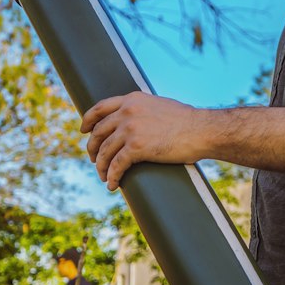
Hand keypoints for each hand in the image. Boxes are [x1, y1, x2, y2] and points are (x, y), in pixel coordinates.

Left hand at [81, 93, 202, 188]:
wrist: (201, 130)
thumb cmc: (188, 122)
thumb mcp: (160, 106)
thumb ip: (144, 110)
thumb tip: (138, 122)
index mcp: (132, 100)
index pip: (100, 108)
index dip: (88, 120)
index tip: (83, 130)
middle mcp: (127, 112)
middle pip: (99, 132)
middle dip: (93, 148)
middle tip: (94, 159)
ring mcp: (130, 129)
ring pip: (105, 151)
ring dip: (101, 167)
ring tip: (104, 177)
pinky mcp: (136, 147)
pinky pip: (116, 165)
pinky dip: (111, 177)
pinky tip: (112, 185)